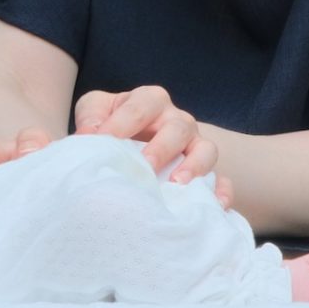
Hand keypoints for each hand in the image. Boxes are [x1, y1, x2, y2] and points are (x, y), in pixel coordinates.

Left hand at [74, 85, 215, 182]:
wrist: (131, 141)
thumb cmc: (112, 125)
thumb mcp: (96, 111)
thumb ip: (90, 119)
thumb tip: (86, 137)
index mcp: (149, 100)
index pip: (139, 106)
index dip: (120, 123)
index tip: (102, 142)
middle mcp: (177, 120)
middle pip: (178, 127)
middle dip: (161, 147)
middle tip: (144, 166)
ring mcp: (195, 146)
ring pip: (206, 150)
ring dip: (195, 166)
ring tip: (177, 184)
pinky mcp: (206, 172)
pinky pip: (222, 181)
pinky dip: (221, 192)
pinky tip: (214, 207)